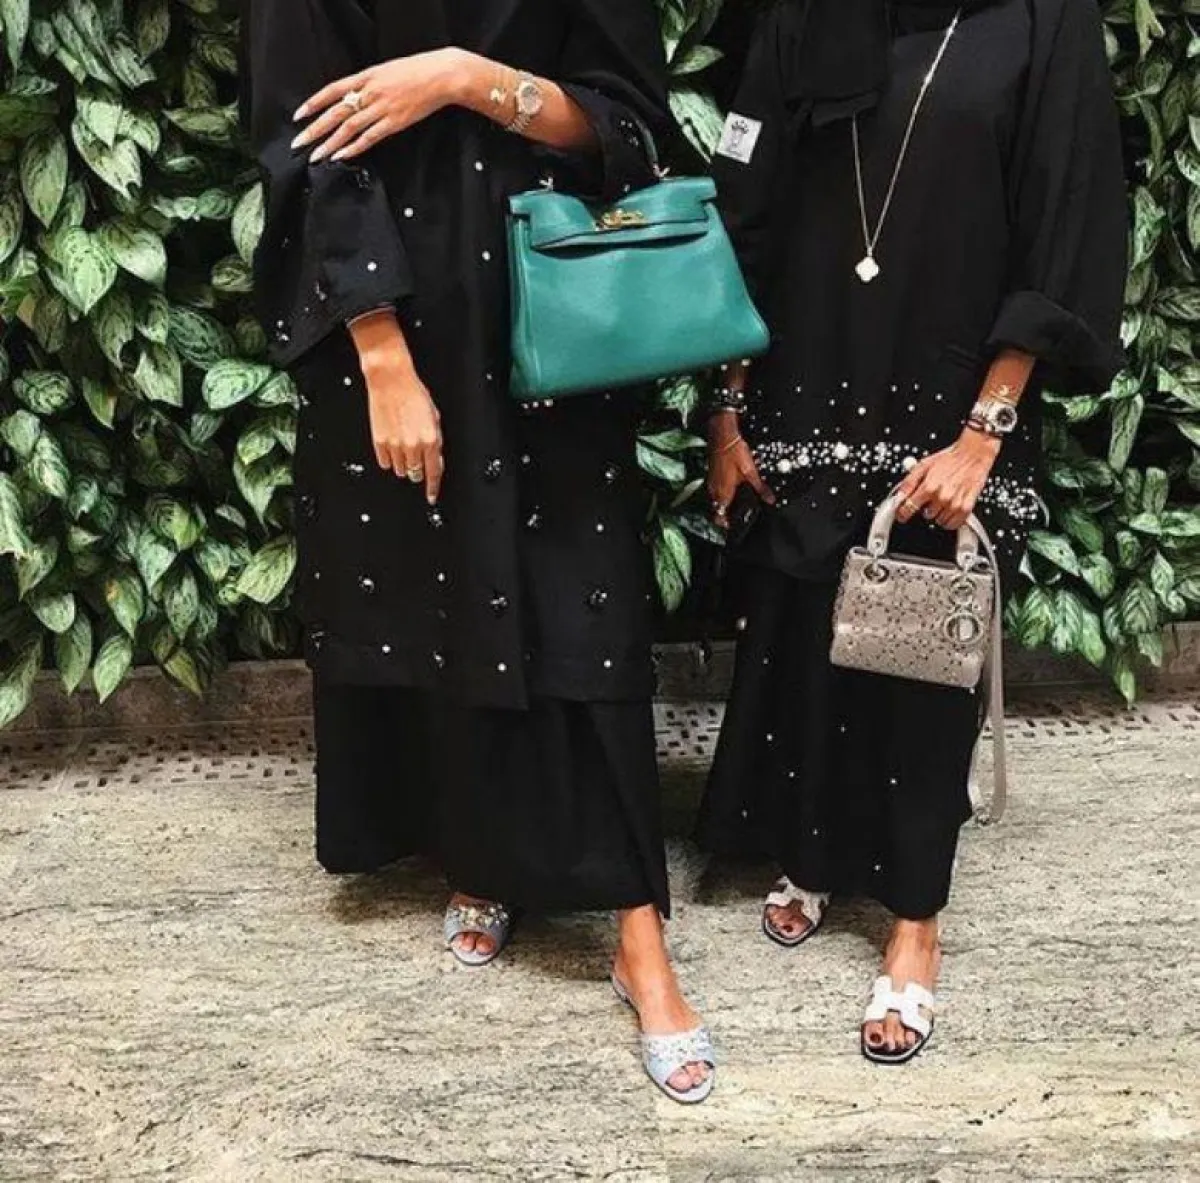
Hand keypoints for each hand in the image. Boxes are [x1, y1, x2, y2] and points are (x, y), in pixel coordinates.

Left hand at [293, 48, 470, 161]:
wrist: (439, 76)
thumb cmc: (415, 72)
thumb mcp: (385, 70)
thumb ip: (367, 83)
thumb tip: (351, 96)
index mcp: (366, 76)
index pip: (332, 90)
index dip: (313, 103)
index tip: (298, 115)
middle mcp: (369, 92)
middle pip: (335, 113)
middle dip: (315, 129)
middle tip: (299, 143)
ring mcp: (381, 108)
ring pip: (349, 128)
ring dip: (330, 144)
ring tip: (316, 155)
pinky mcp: (394, 123)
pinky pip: (369, 138)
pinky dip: (354, 148)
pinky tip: (341, 156)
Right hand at [362, 355, 443, 504]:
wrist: (390, 381)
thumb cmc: (413, 393)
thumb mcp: (434, 417)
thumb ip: (435, 440)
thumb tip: (435, 458)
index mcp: (430, 440)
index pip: (434, 472)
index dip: (433, 487)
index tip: (432, 496)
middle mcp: (413, 446)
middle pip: (416, 474)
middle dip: (418, 470)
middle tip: (416, 456)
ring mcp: (394, 446)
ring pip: (401, 470)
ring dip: (404, 464)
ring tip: (403, 445)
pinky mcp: (379, 443)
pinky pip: (385, 463)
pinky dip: (389, 459)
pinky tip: (392, 445)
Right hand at [706, 412, 774, 529]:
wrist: (722, 435)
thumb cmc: (734, 452)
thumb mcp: (751, 471)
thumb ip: (760, 488)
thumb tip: (770, 500)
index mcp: (723, 492)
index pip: (719, 516)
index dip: (724, 524)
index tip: (732, 526)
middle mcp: (714, 490)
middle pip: (716, 509)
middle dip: (725, 514)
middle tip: (737, 516)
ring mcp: (711, 482)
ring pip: (715, 500)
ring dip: (723, 504)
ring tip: (736, 504)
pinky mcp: (711, 475)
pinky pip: (714, 490)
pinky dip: (721, 494)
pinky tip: (732, 489)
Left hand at [894, 430, 1000, 530]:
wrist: (973, 455)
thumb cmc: (949, 459)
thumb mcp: (923, 466)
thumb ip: (908, 483)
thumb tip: (898, 496)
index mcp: (928, 487)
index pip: (908, 508)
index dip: (902, 513)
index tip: (901, 515)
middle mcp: (941, 497)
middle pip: (926, 515)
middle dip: (926, 508)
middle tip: (932, 498)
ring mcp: (954, 504)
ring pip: (939, 521)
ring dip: (939, 513)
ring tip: (943, 500)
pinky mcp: (967, 508)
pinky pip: (953, 524)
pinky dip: (950, 520)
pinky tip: (950, 509)